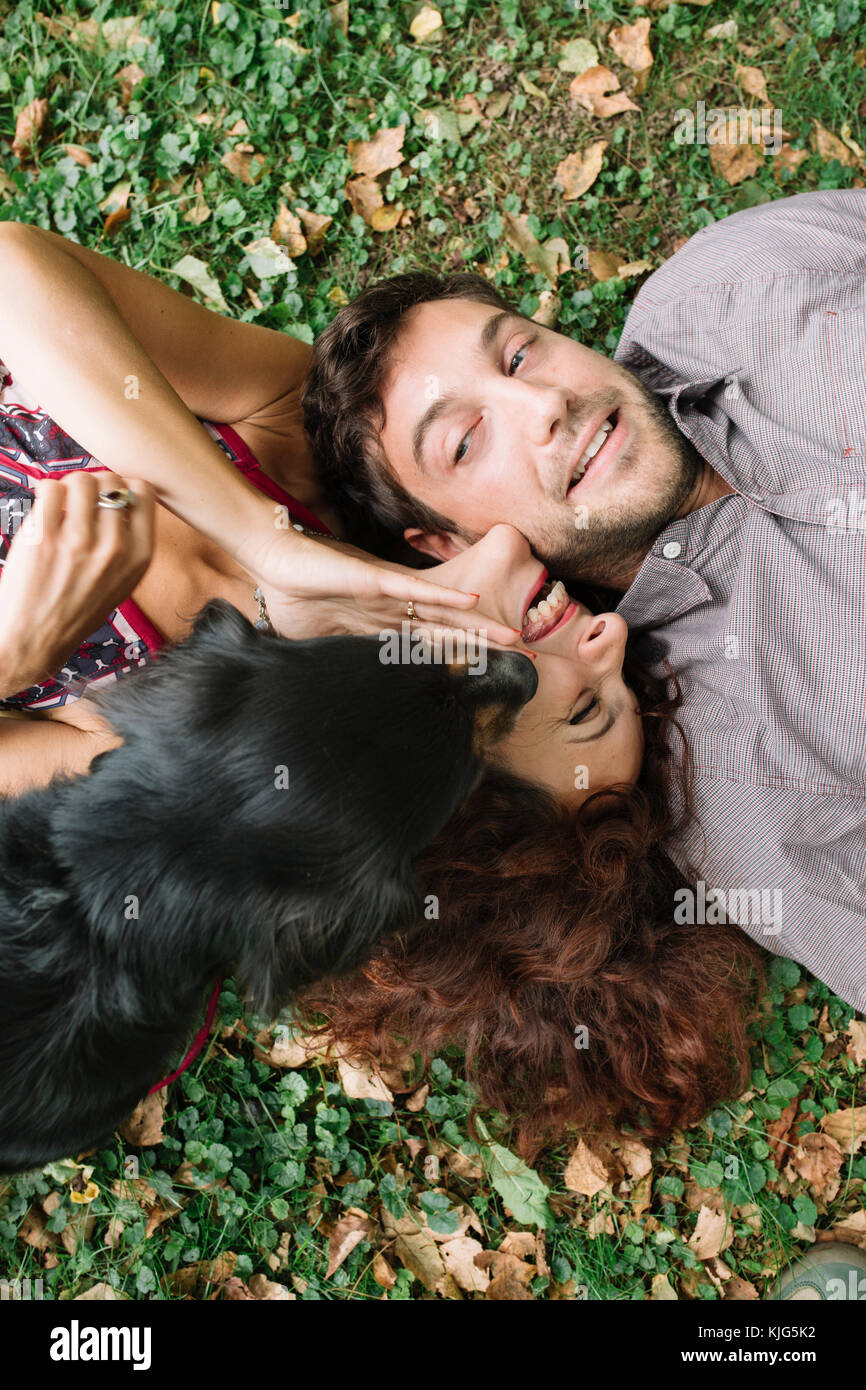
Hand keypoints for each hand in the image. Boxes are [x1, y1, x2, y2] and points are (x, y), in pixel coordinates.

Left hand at [0, 470, 155, 695]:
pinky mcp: (43, 537)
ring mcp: (78, 541)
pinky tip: (45, 509)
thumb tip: (121, 494)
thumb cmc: (77, 609)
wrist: (35, 639)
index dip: (125, 486)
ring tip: (62, 504)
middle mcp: (113, 547)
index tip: (111, 495)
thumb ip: (129, 540)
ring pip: (81, 480)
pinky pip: (49, 488)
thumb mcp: (122, 581)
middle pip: (111, 480)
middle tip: (81, 500)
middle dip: (95, 483)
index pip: (144, 492)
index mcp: (139, 557)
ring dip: (69, 485)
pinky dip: (46, 492)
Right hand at [250, 530, 523, 647]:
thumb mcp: (317, 640)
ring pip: (441, 614)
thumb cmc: (290, 595)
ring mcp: (387, 594)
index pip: (427, 643)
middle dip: (482, 644)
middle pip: (446, 629)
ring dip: (477, 626)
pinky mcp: (375, 579)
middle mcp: (392, 608)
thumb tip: (336, 692)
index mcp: (380, 622)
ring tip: (512, 637)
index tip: (486, 674)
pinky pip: (415, 590)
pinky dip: (443, 599)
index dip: (457, 657)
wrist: (270, 561)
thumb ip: (336, 659)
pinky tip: (471, 605)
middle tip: (521, 655)